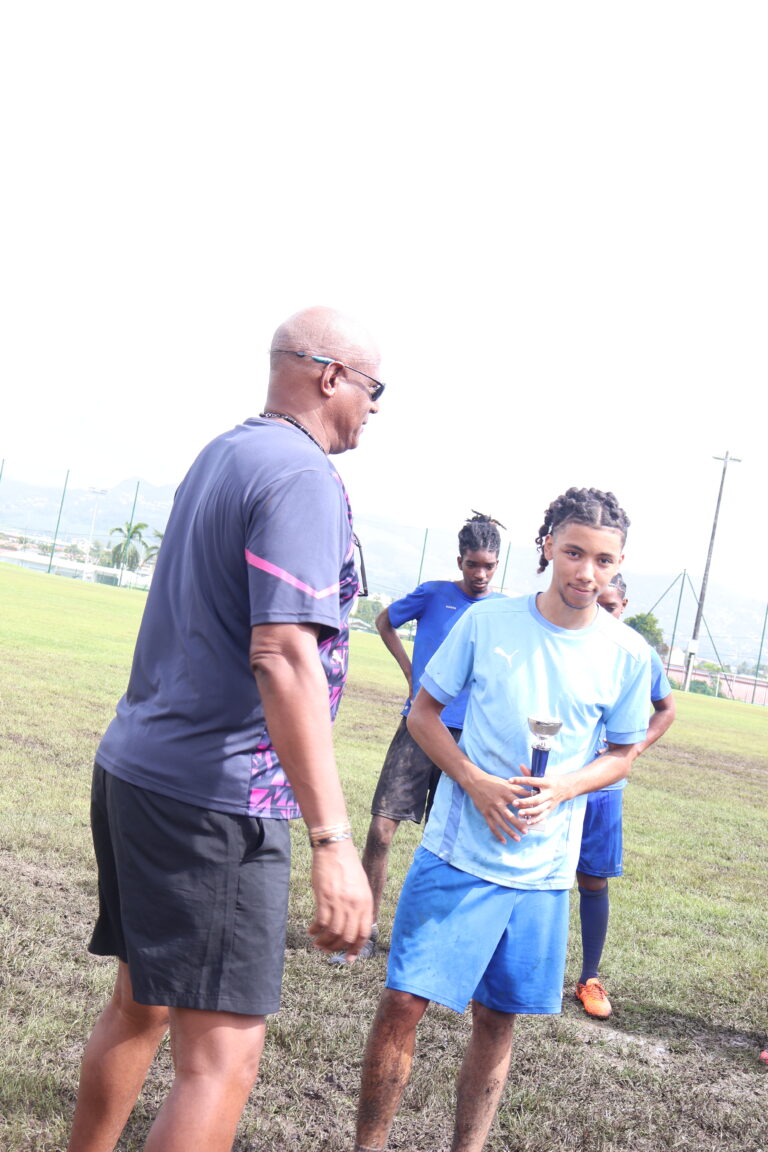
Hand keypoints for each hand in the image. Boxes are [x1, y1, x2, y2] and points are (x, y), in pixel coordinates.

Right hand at [307, 838, 372, 961]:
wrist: (335, 848)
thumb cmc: (347, 866)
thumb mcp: (360, 886)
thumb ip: (360, 906)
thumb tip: (354, 926)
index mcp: (366, 902)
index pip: (363, 933)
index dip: (356, 948)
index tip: (348, 958)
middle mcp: (354, 905)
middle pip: (347, 936)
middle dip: (337, 948)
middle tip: (327, 950)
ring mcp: (340, 902)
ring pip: (333, 933)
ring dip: (324, 942)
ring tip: (317, 943)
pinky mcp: (325, 898)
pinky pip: (321, 922)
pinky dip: (316, 930)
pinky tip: (311, 931)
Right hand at [465, 770, 530, 843]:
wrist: (475, 782)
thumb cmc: (493, 781)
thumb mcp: (506, 783)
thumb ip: (519, 789)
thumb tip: (533, 793)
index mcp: (505, 793)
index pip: (517, 803)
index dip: (524, 809)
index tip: (533, 816)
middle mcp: (498, 802)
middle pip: (509, 815)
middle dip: (518, 824)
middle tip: (526, 832)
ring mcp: (491, 809)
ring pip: (501, 823)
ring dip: (509, 832)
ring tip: (518, 839)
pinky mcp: (485, 813)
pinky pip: (492, 826)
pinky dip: (497, 834)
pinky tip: (504, 841)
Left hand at [508, 763, 565, 823]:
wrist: (567, 787)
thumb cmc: (551, 779)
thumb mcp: (543, 774)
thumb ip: (531, 772)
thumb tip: (520, 766)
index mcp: (546, 782)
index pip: (531, 781)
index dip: (520, 780)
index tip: (509, 780)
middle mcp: (549, 793)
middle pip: (536, 799)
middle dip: (525, 802)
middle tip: (514, 803)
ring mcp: (550, 802)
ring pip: (539, 809)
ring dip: (529, 812)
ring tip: (519, 813)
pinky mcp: (551, 809)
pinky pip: (543, 816)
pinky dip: (535, 820)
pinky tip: (527, 822)